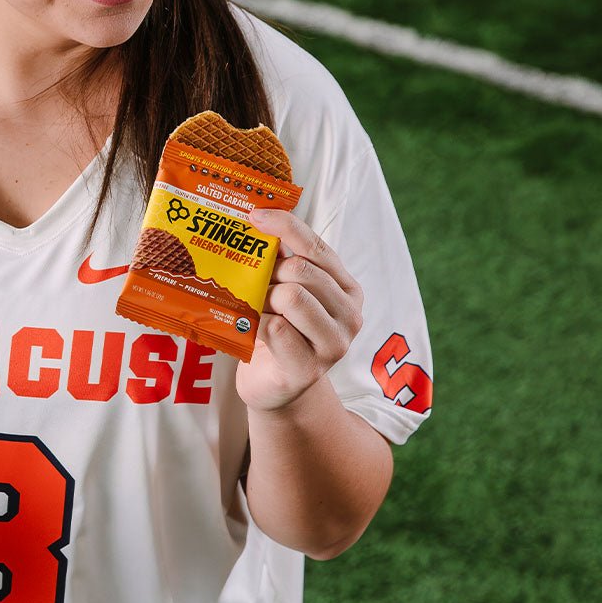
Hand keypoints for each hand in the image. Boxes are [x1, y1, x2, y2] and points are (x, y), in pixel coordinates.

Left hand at [236, 209, 363, 412]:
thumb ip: (283, 259)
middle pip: (302, 271)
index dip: (285, 225)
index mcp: (346, 288)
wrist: (275, 387)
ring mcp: (334, 344)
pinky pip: (275, 328)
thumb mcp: (288, 290)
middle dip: (268, 272)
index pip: (317, 247)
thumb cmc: (279, 330)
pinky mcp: (309, 369)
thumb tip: (257, 215)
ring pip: (291, 296)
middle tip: (252, 285)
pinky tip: (252, 331)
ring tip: (254, 309)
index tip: (254, 215)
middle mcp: (349, 314)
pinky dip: (255, 324)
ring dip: (261, 298)